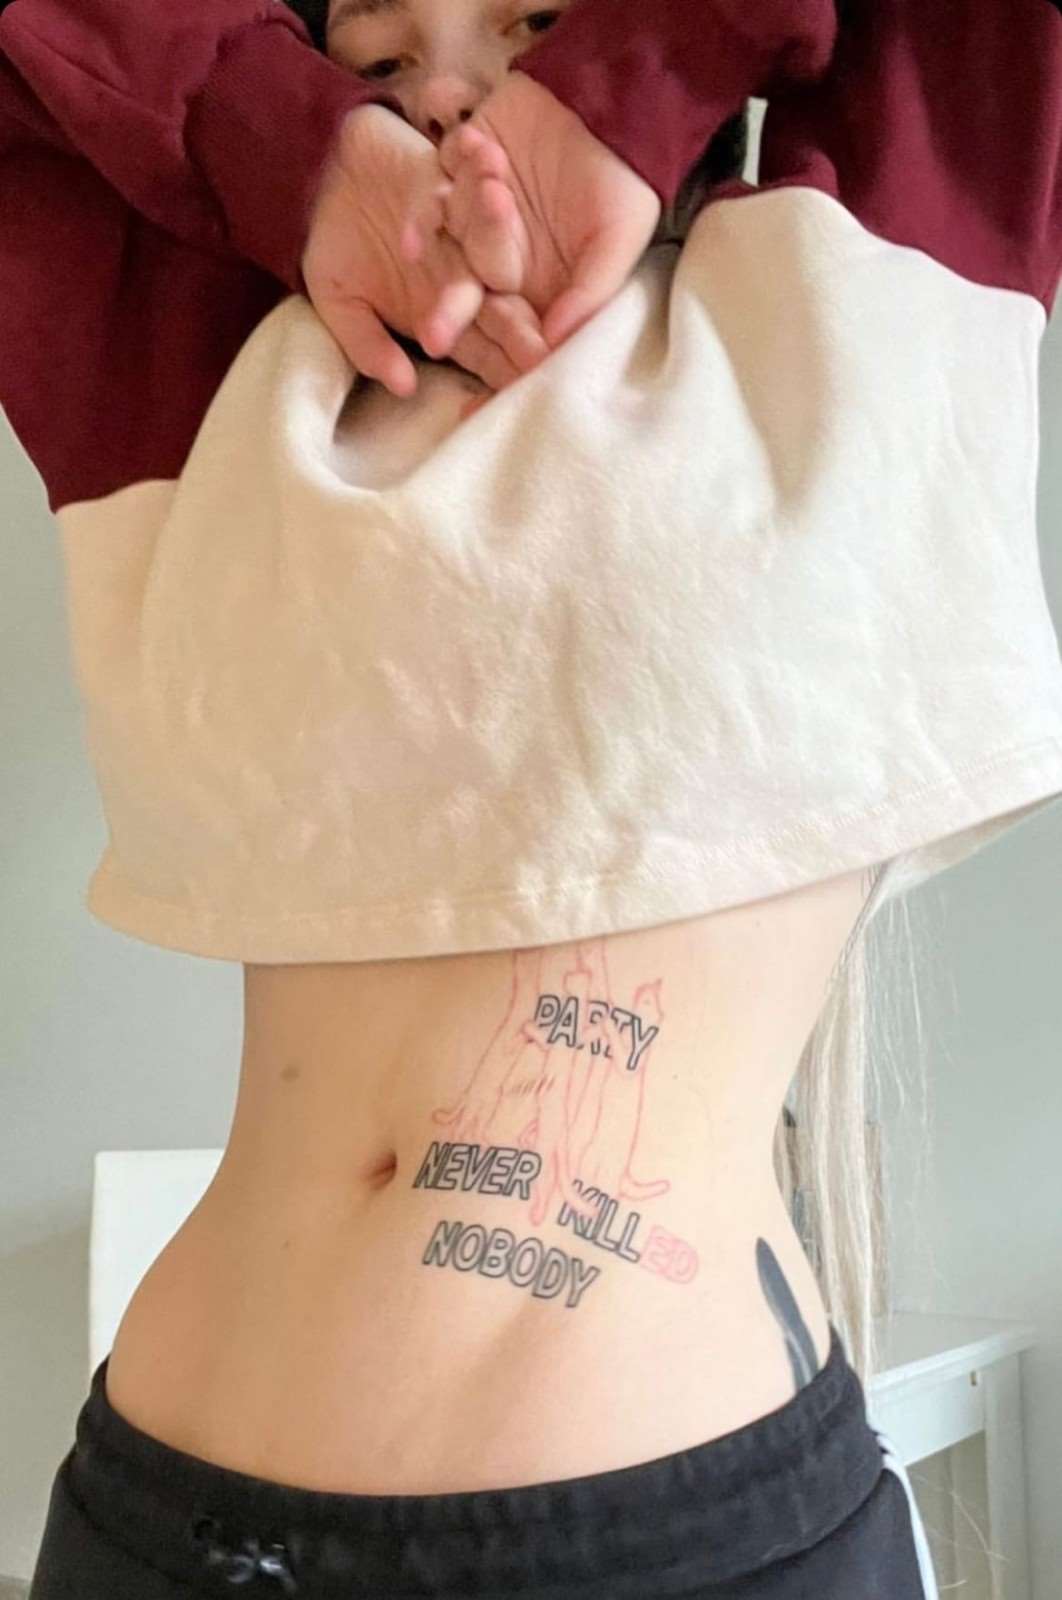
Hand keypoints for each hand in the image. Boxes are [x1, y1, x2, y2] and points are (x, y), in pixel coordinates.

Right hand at [301, 103, 547, 395]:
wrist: (322, 181)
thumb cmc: (336, 249)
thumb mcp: (340, 304)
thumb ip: (367, 344)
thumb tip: (403, 387)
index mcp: (448, 316)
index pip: (483, 351)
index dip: (500, 369)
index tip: (519, 389)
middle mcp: (467, 275)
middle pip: (501, 302)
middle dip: (517, 321)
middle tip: (537, 345)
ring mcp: (465, 227)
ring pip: (490, 233)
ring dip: (495, 222)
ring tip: (498, 208)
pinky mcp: (455, 175)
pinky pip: (467, 168)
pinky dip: (472, 160)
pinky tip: (482, 150)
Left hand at [403, 72, 662, 353]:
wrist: (610, 103)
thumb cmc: (624, 181)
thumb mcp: (620, 241)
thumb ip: (589, 294)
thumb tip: (554, 347)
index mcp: (533, 285)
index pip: (507, 323)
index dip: (499, 337)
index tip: (489, 353)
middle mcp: (499, 256)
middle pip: (466, 285)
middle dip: (458, 291)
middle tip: (453, 292)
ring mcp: (472, 211)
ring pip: (451, 222)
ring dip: (467, 198)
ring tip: (495, 162)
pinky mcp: (458, 165)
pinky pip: (440, 169)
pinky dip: (453, 160)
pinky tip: (475, 141)